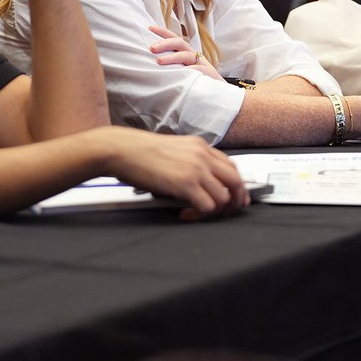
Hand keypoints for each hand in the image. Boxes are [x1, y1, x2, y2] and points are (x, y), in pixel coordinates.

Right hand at [100, 128, 249, 220]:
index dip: (237, 185)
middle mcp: (202, 155)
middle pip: (235, 180)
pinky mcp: (186, 184)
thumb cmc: (140, 151)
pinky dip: (200, 215)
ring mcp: (196, 169)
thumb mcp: (173, 149)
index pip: (230, 166)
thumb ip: (190, 160)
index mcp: (200, 146)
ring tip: (198, 213)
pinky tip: (185, 213)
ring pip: (224, 196)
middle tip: (227, 212)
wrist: (123, 150)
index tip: (236, 197)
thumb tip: (199, 181)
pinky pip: (208, 206)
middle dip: (236, 200)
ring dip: (215, 210)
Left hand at [148, 25, 222, 80]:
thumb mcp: (183, 69)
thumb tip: (152, 63)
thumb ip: (171, 65)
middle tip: (151, 48)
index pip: (174, 38)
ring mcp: (201, 63)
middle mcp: (193, 55)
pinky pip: (198, 69)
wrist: (217, 90)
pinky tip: (180, 73)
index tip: (150, 28)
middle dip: (165, 43)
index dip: (163, 32)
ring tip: (159, 61)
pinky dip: (189, 69)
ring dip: (172, 57)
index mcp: (186, 52)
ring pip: (186, 55)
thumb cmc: (196, 79)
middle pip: (180, 42)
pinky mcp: (207, 73)